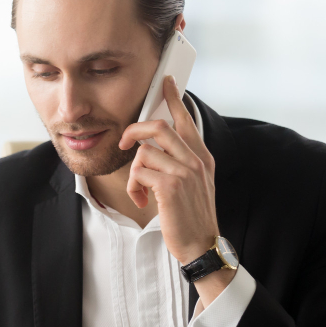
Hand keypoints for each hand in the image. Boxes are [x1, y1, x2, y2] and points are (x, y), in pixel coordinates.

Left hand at [118, 76, 224, 275]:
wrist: (201, 244)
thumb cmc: (192, 216)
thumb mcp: (195, 184)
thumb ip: (181, 162)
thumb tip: (153, 147)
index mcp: (202, 157)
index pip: (186, 120)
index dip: (173, 99)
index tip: (166, 82)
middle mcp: (195, 160)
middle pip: (158, 127)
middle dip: (133, 131)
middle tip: (124, 141)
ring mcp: (184, 172)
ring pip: (143, 153)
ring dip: (134, 175)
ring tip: (141, 191)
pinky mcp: (170, 186)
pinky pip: (138, 172)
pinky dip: (134, 188)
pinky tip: (143, 201)